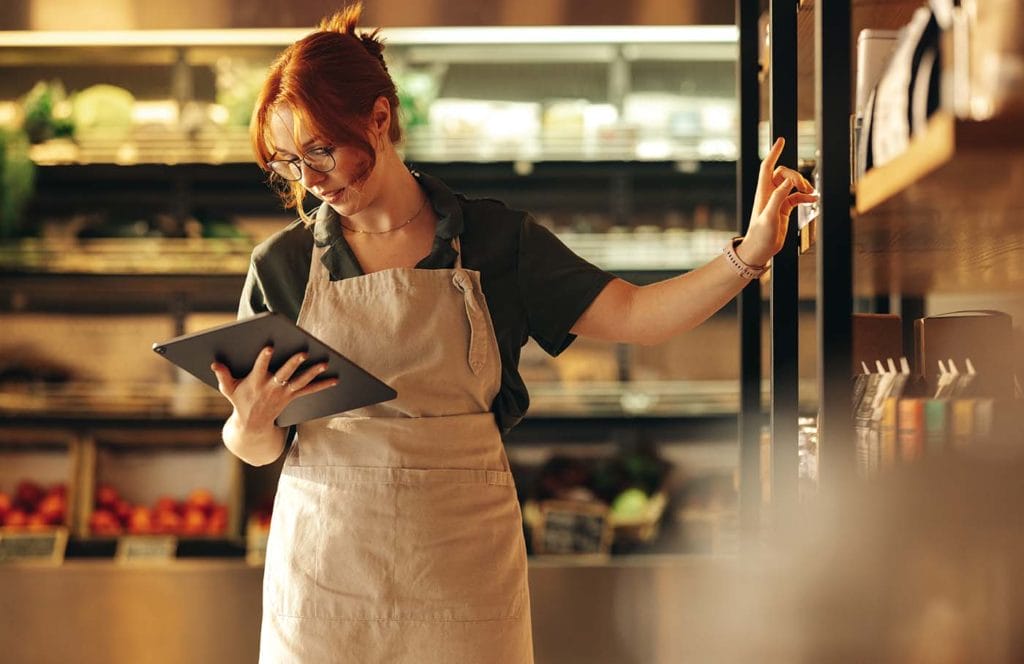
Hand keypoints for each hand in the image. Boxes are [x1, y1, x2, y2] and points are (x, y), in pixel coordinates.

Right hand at [210, 346, 337, 429]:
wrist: (253, 426)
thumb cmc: (240, 401)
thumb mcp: (229, 389)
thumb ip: (223, 375)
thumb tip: (214, 363)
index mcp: (255, 382)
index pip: (259, 368)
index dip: (264, 358)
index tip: (270, 346)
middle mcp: (271, 387)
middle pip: (284, 374)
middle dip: (293, 363)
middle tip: (303, 352)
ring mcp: (283, 393)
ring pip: (300, 382)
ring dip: (313, 373)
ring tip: (324, 363)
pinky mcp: (292, 397)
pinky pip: (309, 390)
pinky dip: (322, 385)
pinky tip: (335, 379)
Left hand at [739, 137, 817, 266]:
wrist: (760, 250)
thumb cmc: (760, 235)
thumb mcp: (769, 216)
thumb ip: (779, 197)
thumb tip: (789, 181)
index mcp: (763, 192)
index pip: (767, 166)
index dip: (774, 152)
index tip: (781, 140)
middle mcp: (770, 193)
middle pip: (784, 173)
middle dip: (796, 176)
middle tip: (805, 188)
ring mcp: (777, 200)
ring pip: (792, 184)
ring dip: (803, 186)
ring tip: (812, 194)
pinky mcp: (784, 208)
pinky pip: (797, 196)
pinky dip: (806, 197)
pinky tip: (814, 200)